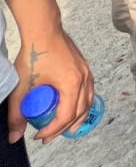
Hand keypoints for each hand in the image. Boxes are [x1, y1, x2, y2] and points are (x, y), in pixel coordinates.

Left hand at [8, 26, 93, 143]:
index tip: (39, 136)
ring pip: (88, 102)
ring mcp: (86, 73)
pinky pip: (88, 91)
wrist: (44, 30)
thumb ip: (17, 114)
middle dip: (65, 128)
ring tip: (65, 128)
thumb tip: (15, 136)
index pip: (66, 116)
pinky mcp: (84, 68)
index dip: (53, 130)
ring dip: (77, 117)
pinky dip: (82, 103)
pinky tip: (73, 106)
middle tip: (48, 136)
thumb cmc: (35, 54)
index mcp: (71, 84)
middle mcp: (83, 80)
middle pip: (80, 112)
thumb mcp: (22, 87)